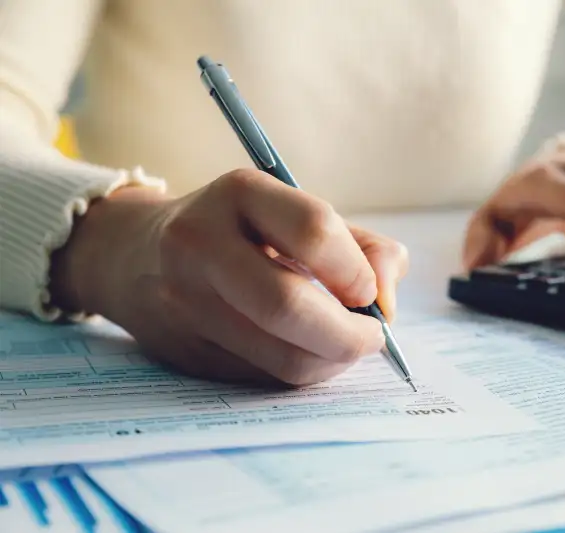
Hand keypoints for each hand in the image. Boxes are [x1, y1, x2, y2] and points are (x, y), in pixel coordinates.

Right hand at [50, 169, 408, 386]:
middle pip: (288, 305)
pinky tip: (309, 353)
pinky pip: (264, 376)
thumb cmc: (242, 232)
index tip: (370, 292)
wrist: (136, 255)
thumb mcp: (298, 215)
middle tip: (372, 337)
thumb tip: (388, 302)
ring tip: (345, 345)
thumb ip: (363, 247)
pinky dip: (302, 371)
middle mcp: (201, 243)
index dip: (357, 271)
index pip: (313, 232)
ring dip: (331, 361)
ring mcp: (186, 301)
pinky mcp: (186, 350)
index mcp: (240, 193)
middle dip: (348, 334)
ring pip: (280, 355)